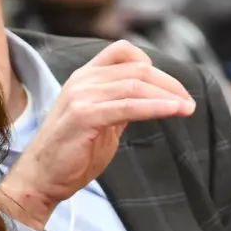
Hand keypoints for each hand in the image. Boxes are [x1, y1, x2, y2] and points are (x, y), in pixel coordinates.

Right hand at [0, 40, 195, 229]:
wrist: (40, 179)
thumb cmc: (69, 156)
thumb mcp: (101, 123)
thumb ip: (120, 106)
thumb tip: (151, 98)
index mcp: (84, 78)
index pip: (123, 52)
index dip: (152, 64)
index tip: (171, 87)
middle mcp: (81, 81)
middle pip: (137, 68)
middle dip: (169, 83)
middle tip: (189, 102)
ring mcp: (81, 96)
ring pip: (136, 85)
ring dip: (168, 96)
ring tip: (187, 108)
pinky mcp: (84, 116)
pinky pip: (129, 106)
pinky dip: (155, 107)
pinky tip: (173, 112)